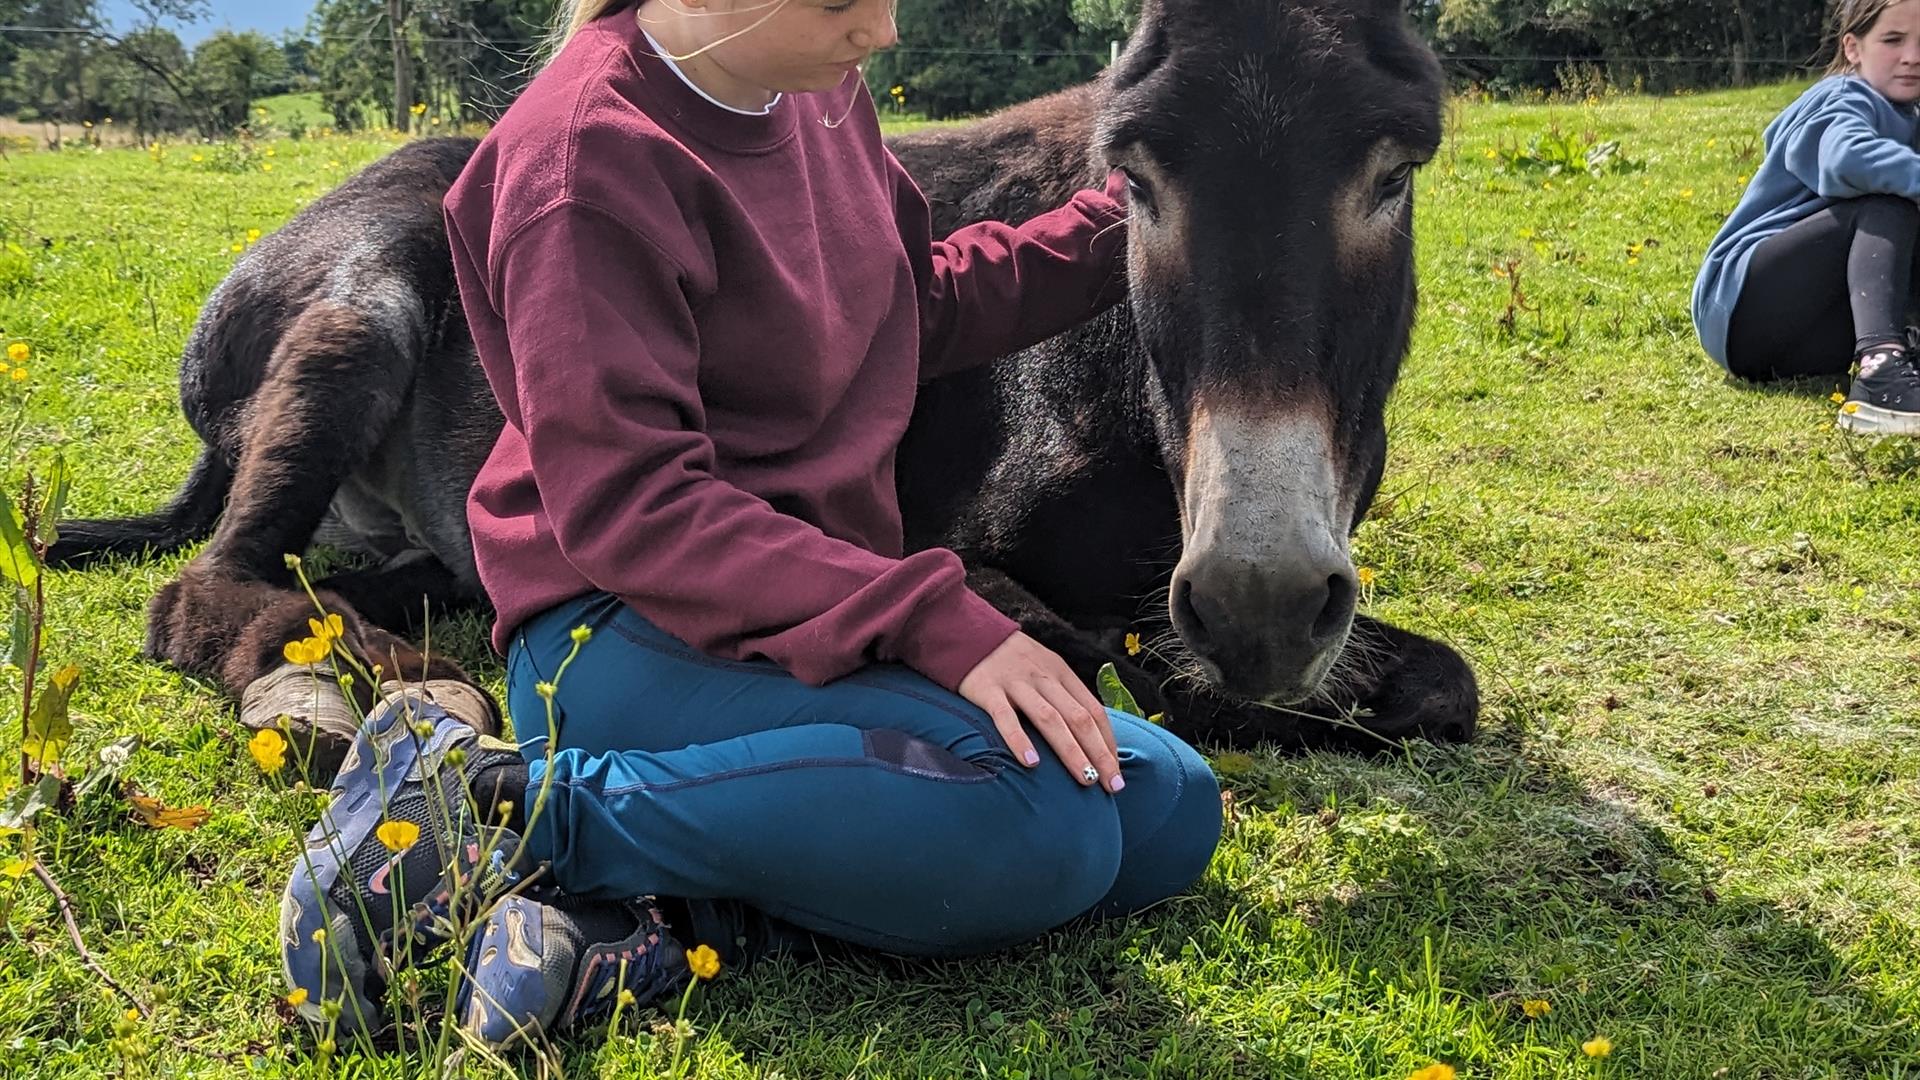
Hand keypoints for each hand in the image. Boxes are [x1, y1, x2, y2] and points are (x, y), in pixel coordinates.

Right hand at [957, 632, 1122, 792]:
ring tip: (1086, 779)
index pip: (1094, 710)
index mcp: (1060, 673)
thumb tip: (1085, 736)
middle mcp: (1043, 677)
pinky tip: (1031, 763)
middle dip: (1099, 753)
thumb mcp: (1042, 667)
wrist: (965, 631)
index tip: (1116, 771)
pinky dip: (1019, 740)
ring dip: (1071, 751)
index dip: (1109, 742)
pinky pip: (1005, 717)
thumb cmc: (1009, 660)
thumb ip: (1061, 696)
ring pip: (1050, 719)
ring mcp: (1016, 683)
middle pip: (1079, 717)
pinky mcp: (987, 689)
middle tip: (1112, 785)